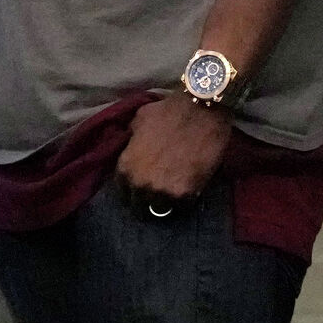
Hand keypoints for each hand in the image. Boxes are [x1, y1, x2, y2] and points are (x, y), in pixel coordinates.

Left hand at [116, 91, 231, 204]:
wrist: (201, 111)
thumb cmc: (168, 112)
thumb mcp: (139, 121)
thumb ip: (132, 139)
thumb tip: (133, 144)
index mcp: (125, 166)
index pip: (122, 190)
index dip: (131, 189)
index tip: (139, 188)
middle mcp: (140, 183)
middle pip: (139, 205)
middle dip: (146, 201)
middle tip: (156, 196)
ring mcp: (162, 191)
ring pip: (160, 210)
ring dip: (165, 204)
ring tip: (173, 197)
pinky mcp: (186, 194)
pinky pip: (182, 208)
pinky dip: (185, 203)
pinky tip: (189, 194)